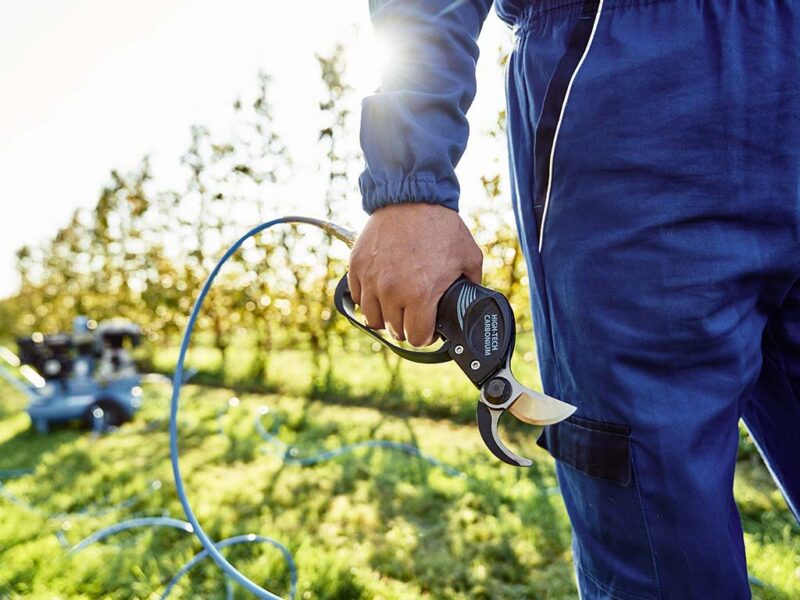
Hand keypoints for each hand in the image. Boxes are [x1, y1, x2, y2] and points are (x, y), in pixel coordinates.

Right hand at [348, 203, 482, 346]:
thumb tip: (472, 300)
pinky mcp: (357, 267)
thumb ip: (471, 284)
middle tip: (415, 314)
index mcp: (420, 294)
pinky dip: (369, 298)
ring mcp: (371, 279)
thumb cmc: (440, 226)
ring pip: (373, 319)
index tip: (429, 328)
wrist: (411, 197)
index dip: (426, 337)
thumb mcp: (469, 257)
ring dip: (386, 316)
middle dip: (407, 326)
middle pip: (395, 331)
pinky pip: (358, 297)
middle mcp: (392, 291)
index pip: (417, 338)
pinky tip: (381, 290)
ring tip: (397, 305)